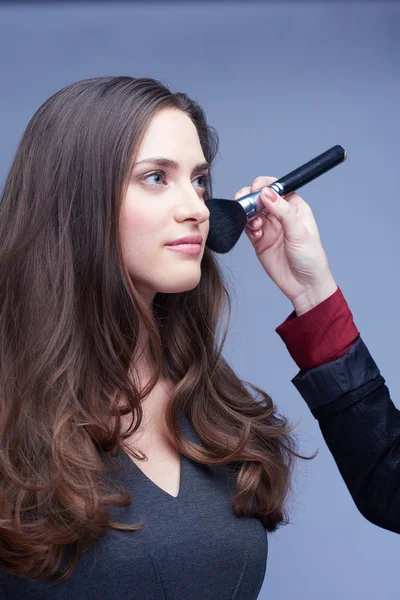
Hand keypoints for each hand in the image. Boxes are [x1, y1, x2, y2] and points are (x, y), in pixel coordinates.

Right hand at [234, 176, 337, 315]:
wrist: (304, 285)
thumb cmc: (310, 258)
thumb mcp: (299, 232)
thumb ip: (282, 211)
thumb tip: (266, 193)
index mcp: (294, 207)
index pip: (276, 187)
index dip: (264, 185)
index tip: (256, 189)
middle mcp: (280, 215)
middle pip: (259, 197)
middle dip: (251, 198)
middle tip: (247, 204)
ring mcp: (269, 227)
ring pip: (251, 211)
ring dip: (248, 214)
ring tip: (255, 224)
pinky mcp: (259, 240)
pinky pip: (248, 227)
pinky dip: (247, 227)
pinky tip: (255, 232)